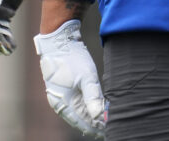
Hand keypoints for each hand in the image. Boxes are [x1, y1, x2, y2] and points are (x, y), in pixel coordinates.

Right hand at [34, 20, 105, 137]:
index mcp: (62, 103)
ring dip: (91, 116)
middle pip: (79, 120)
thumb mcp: (86, 76)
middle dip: (94, 124)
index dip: (95, 129)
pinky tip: (96, 108)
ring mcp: (60, 95)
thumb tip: (99, 116)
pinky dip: (86, 107)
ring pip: (78, 112)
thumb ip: (93, 97)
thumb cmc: (71, 57)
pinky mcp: (63, 88)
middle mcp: (59, 102)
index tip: (109, 130)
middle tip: (110, 126)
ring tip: (105, 120)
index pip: (81, 123)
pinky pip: (75, 103)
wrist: (59, 38)